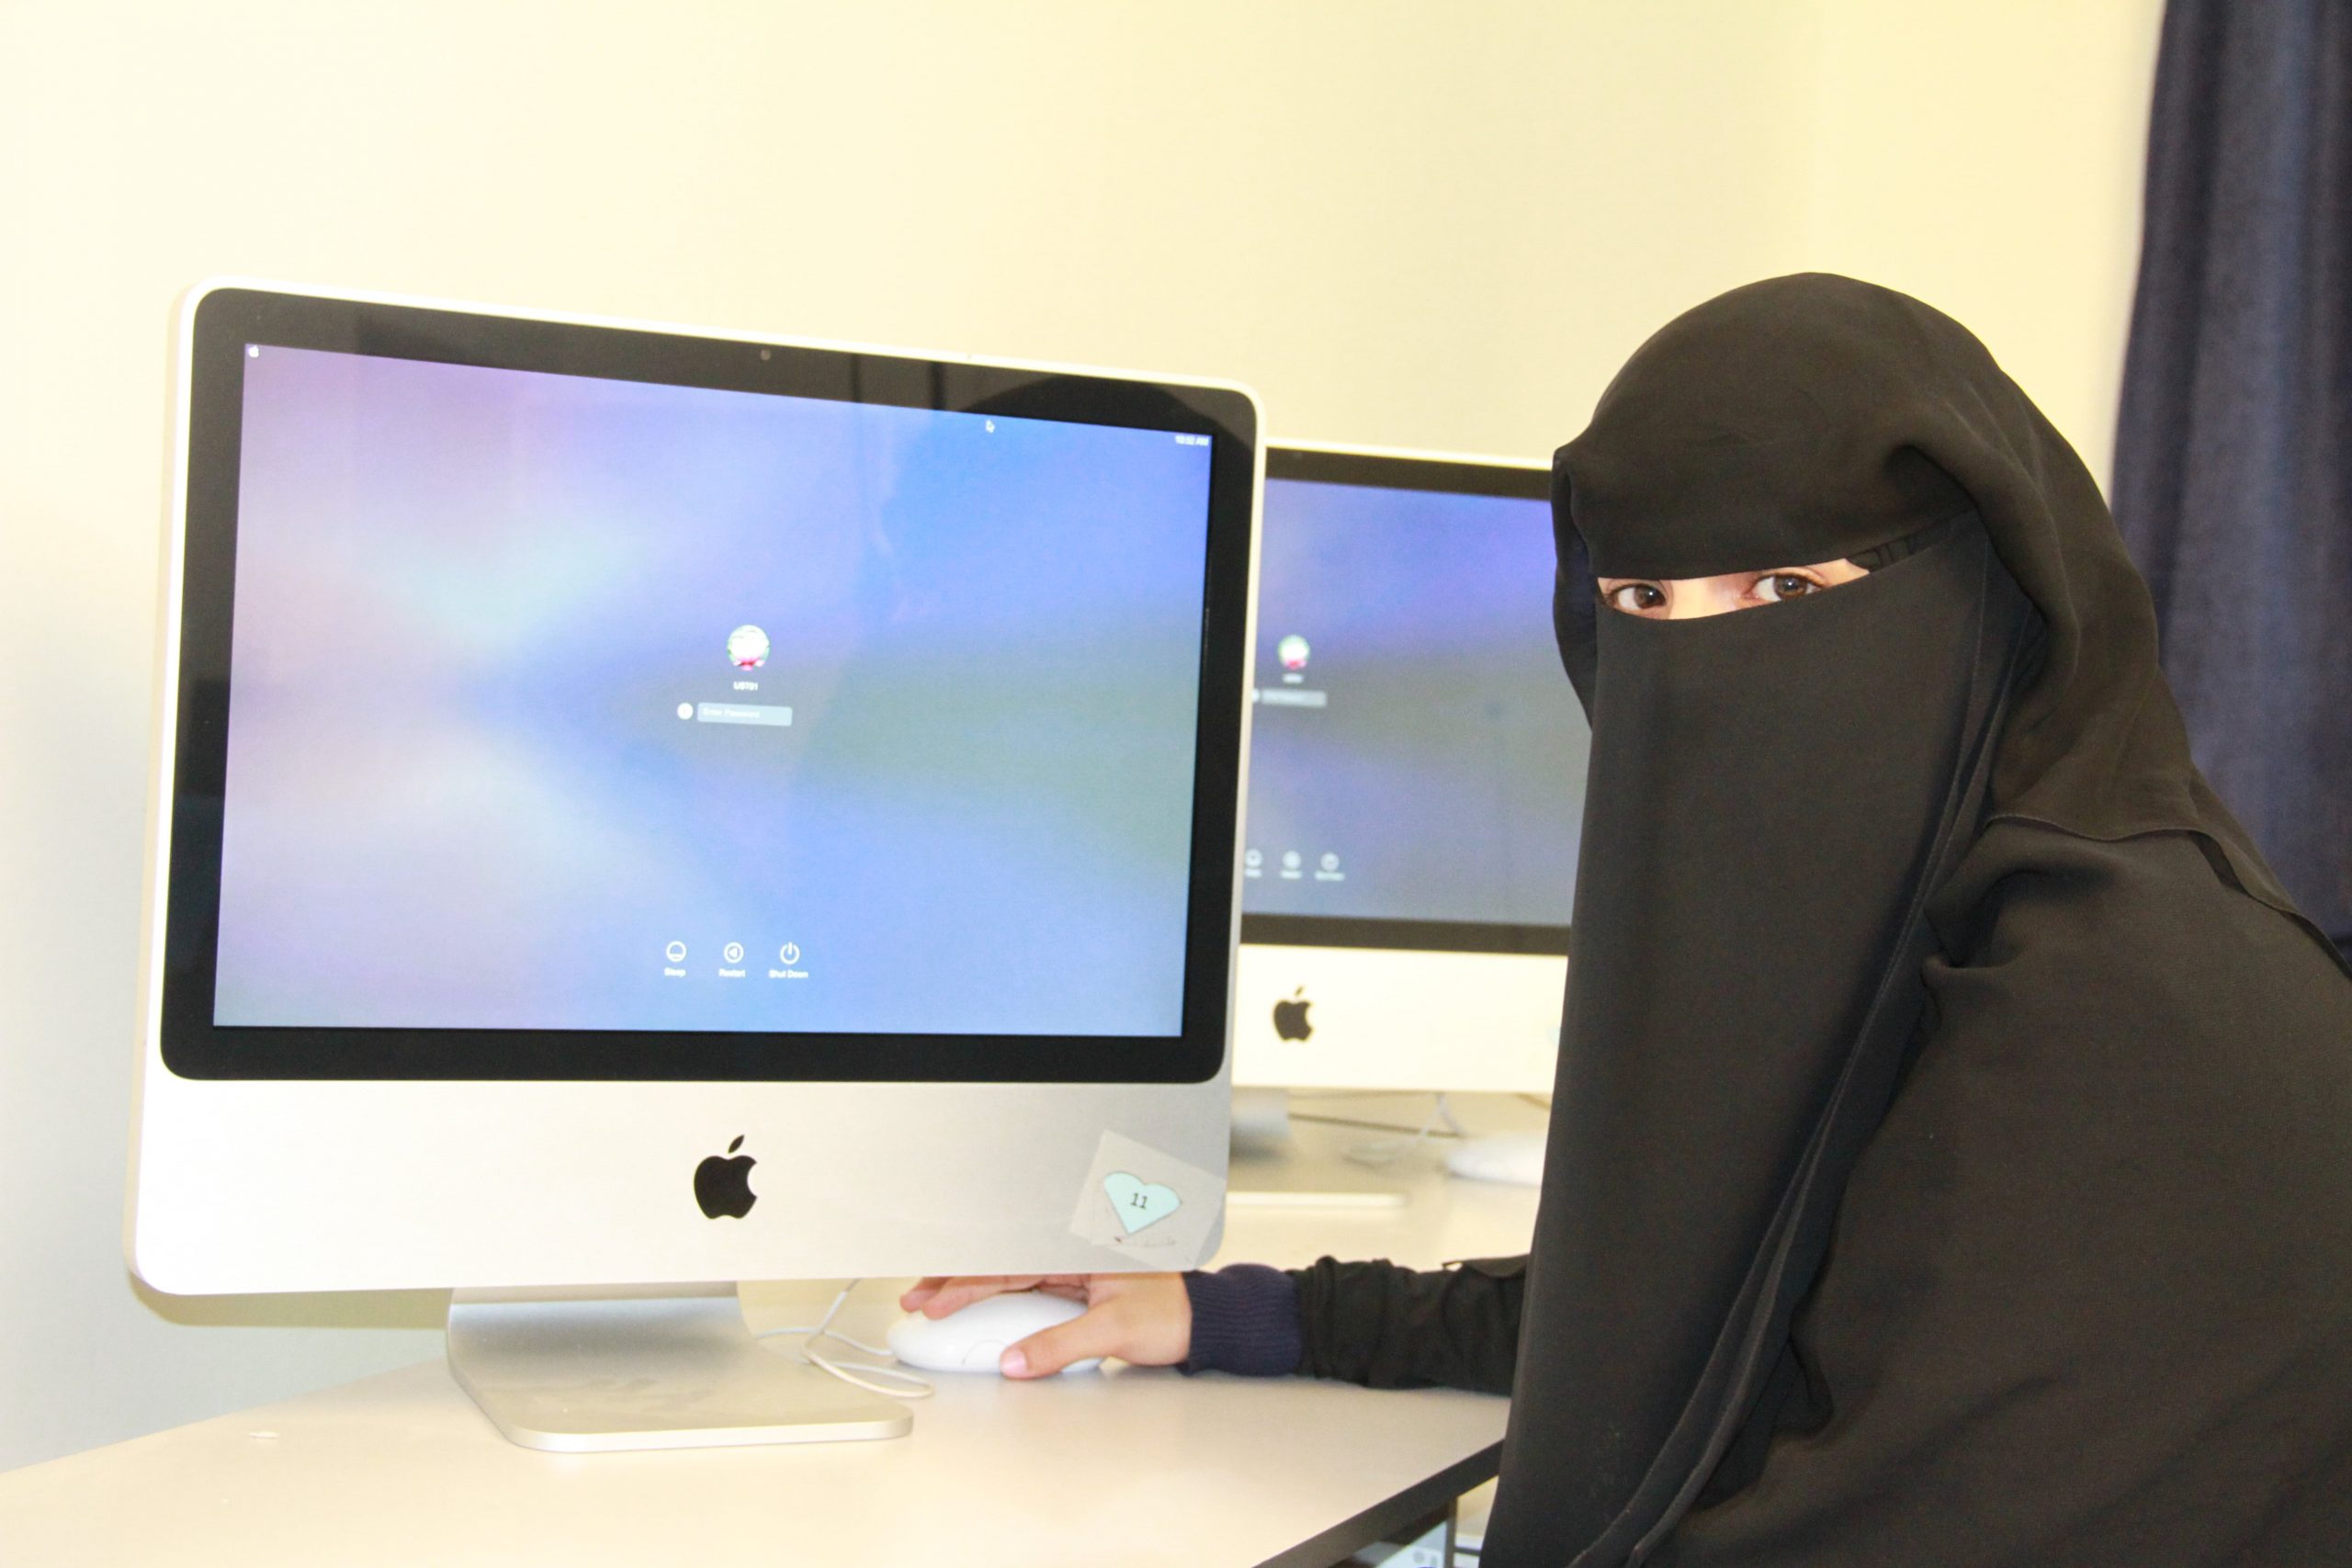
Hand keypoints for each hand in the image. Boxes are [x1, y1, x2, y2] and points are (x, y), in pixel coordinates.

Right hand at [898, 1273, 1190, 1377]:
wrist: (1203, 1320)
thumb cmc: (1172, 1312)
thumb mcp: (1114, 1329)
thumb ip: (1060, 1344)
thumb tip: (1015, 1361)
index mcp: (1077, 1245)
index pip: (1007, 1263)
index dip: (965, 1282)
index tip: (933, 1300)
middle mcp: (1069, 1250)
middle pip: (999, 1261)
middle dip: (954, 1278)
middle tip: (914, 1297)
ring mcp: (1069, 1267)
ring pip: (1006, 1272)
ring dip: (968, 1286)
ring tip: (930, 1300)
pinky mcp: (1072, 1284)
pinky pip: (1022, 1286)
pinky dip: (993, 1297)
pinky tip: (970, 1305)